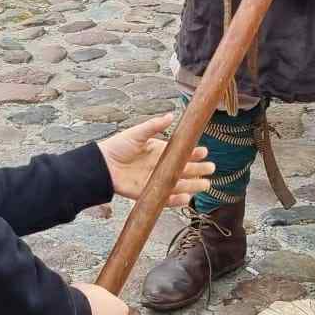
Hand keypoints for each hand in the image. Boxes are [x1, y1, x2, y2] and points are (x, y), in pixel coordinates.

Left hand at [97, 113, 211, 207]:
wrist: (102, 166)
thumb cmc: (118, 146)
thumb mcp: (137, 133)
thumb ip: (154, 126)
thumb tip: (171, 115)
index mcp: (158, 151)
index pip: (180, 153)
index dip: (193, 153)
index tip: (205, 152)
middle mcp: (159, 166)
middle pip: (184, 169)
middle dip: (198, 169)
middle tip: (212, 168)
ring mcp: (155, 180)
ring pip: (179, 184)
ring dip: (193, 185)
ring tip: (206, 185)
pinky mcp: (148, 193)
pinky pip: (166, 198)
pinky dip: (177, 200)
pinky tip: (188, 198)